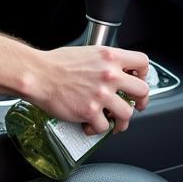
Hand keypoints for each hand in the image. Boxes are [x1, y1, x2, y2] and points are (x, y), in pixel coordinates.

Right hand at [27, 45, 150, 135]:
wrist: (38, 75)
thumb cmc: (56, 63)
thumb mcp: (87, 52)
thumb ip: (104, 62)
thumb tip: (115, 71)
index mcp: (109, 57)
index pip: (142, 62)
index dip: (143, 73)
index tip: (138, 80)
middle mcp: (109, 75)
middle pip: (142, 91)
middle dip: (140, 101)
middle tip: (135, 105)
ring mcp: (101, 94)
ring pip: (127, 114)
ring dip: (120, 120)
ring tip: (112, 120)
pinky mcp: (90, 112)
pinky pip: (103, 127)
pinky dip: (96, 129)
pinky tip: (89, 124)